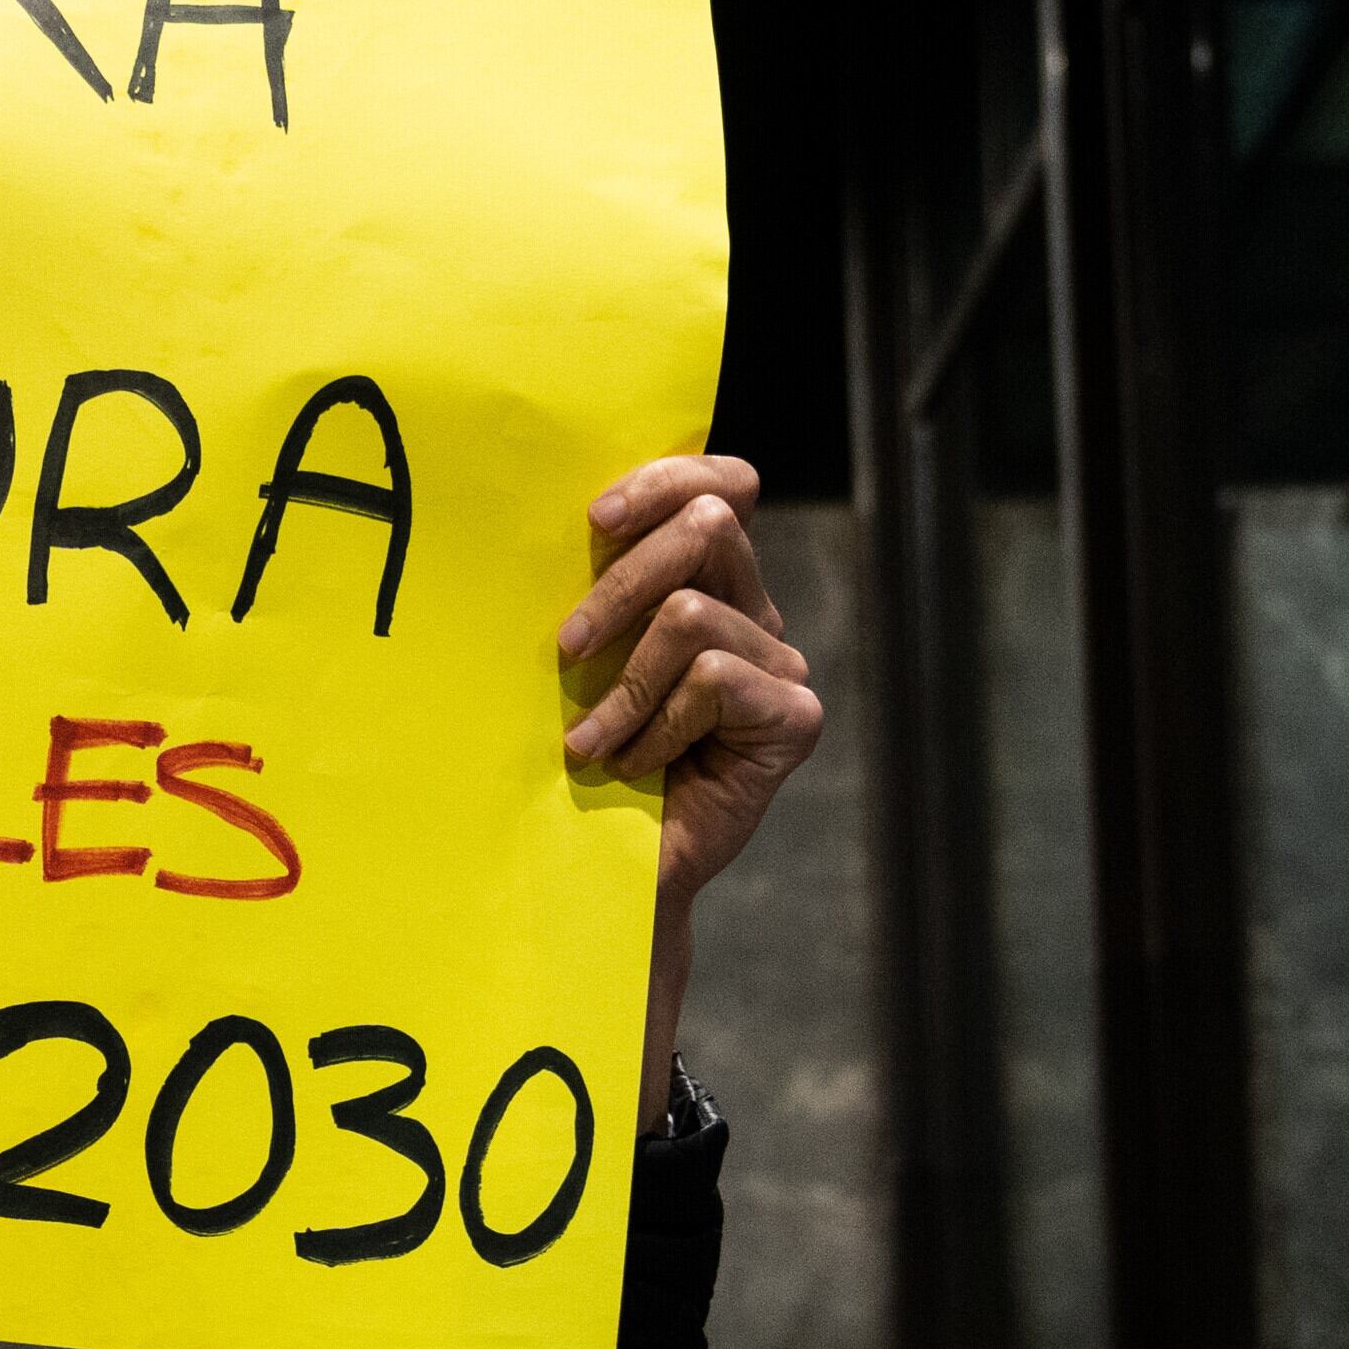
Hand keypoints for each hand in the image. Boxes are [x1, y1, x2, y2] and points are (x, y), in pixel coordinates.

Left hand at [555, 459, 824, 1123]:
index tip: (593, 519)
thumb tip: (556, 510)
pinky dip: (656, 725)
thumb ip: (597, 584)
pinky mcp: (791, 719)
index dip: (666, 479)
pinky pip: (713, 680)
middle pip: (710, 526)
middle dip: (620, 583)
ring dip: (625, 685)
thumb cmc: (576, 757)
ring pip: (693, 614)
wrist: (601, 868)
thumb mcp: (580, 655)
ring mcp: (780, 667)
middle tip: (565, 650)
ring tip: (596, 743)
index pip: (723, 485)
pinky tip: (639, 768)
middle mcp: (754, 615)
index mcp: (708, 583)